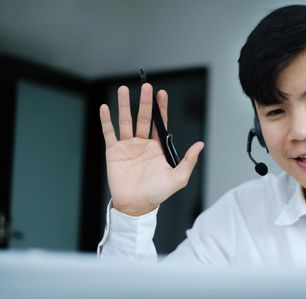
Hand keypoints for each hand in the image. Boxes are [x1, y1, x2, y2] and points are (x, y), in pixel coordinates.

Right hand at [99, 83, 203, 215]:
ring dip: (125, 105)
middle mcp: (142, 144)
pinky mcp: (113, 152)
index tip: (162, 93)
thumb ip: (188, 161)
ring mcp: (127, 146)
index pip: (160, 124)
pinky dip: (106, 120)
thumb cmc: (157, 194)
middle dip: (145, 102)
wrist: (136, 205)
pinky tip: (105, 107)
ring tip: (124, 89)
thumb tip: (200, 144)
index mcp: (157, 148)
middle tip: (146, 86)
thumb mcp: (178, 178)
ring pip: (126, 121)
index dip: (161, 108)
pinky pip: (109, 133)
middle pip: (144, 118)